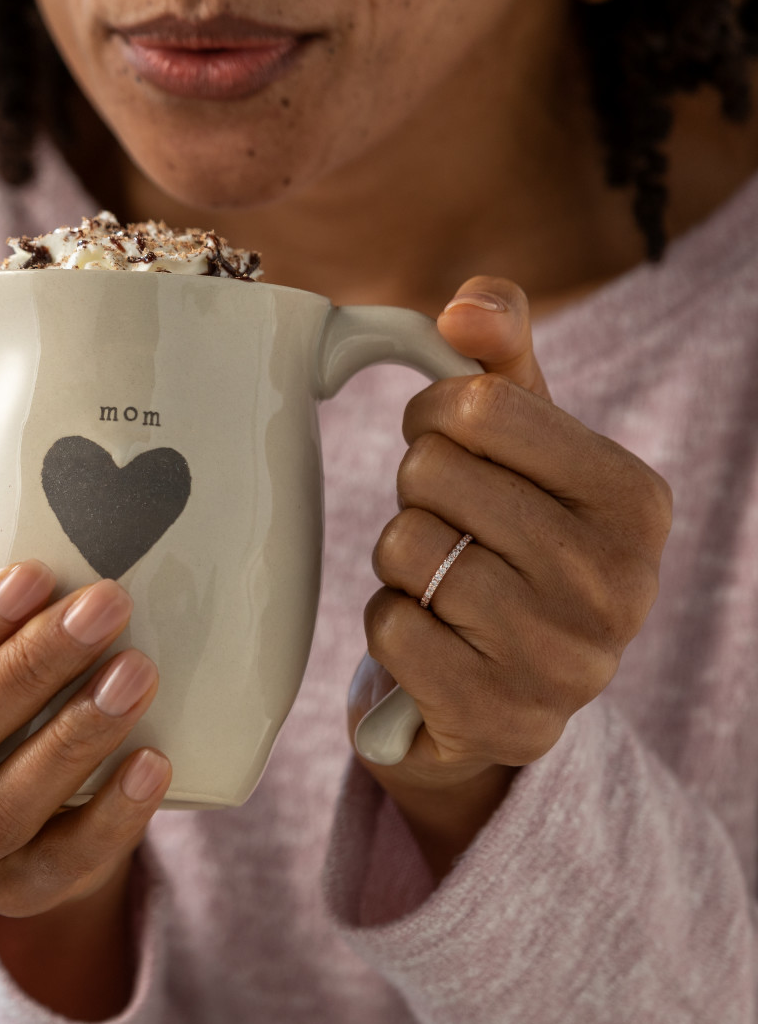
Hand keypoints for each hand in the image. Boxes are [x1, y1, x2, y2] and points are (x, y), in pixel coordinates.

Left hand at [349, 277, 672, 874]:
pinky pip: (390, 629)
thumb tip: (465, 305)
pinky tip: (432, 637)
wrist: (510, 687)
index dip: (433, 415)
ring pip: (403, 549)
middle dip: (417, 492)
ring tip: (442, 580)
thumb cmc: (514, 541)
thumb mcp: (526, 447)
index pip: (479, 407)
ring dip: (399, 560)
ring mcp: (562, 661)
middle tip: (448, 522)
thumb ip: (502, 362)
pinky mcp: (500, 718)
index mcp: (632, 500)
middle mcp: (615, 583)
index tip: (444, 440)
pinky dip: (391, 624)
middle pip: (431, 475)